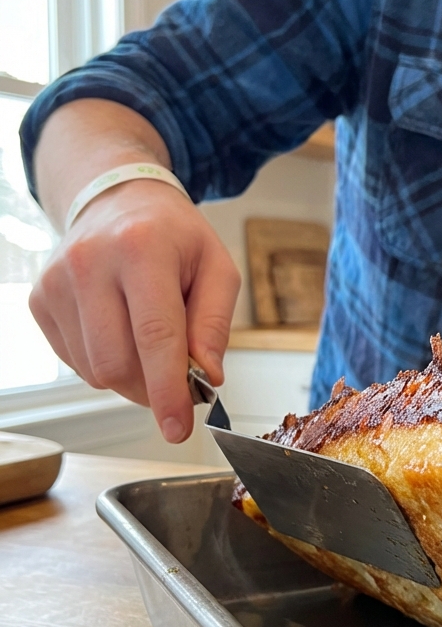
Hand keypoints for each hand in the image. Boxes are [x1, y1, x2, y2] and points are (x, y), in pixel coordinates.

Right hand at [29, 181, 240, 441]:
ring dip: (130, 376)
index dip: (167, 390)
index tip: (178, 428)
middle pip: (117, 364)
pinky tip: (119, 330)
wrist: (116, 199)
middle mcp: (89, 262)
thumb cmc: (173, 235)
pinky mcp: (40, 300)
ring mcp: (56, 282)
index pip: (154, 336)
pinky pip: (75, 362)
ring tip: (147, 339)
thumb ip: (215, 324)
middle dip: (152, 388)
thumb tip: (207, 376)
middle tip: (177, 378)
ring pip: (94, 371)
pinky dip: (105, 362)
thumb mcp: (216, 266)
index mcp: (141, 248)